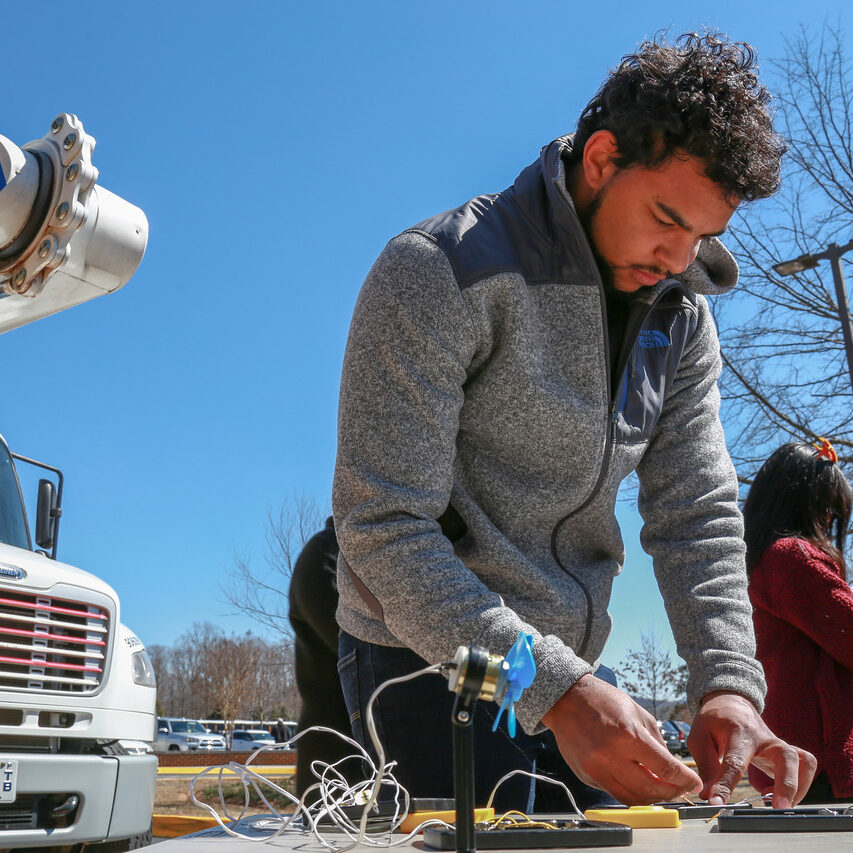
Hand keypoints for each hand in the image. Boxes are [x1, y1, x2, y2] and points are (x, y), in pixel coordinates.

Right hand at [542, 674, 702, 804]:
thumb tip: (672, 768)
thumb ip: (657, 742)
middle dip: (672, 792)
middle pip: (651, 789)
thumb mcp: (637, 712)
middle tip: (679, 788)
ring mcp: (596, 769)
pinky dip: (630, 792)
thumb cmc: (603, 701)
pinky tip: (637, 782)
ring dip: (652, 797)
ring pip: (633, 798)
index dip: (685, 780)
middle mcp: (611, 756)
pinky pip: (614, 792)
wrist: (566, 699)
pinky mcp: (586, 775)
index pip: (666, 769)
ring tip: (660, 788)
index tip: (694, 783)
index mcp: (628, 735)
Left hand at [689, 691, 816, 806]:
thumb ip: (706, 767)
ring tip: (777, 804)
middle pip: (786, 757)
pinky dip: (800, 784)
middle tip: (777, 807)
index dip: (726, 785)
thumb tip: (708, 796)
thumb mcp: (699, 738)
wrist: (730, 704)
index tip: (717, 802)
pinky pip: (806, 767)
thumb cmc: (714, 722)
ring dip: (797, 788)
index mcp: (739, 733)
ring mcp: (779, 746)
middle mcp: (765, 739)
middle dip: (786, 785)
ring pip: (803, 763)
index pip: (735, 762)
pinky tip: (777, 794)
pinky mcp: (787, 754)